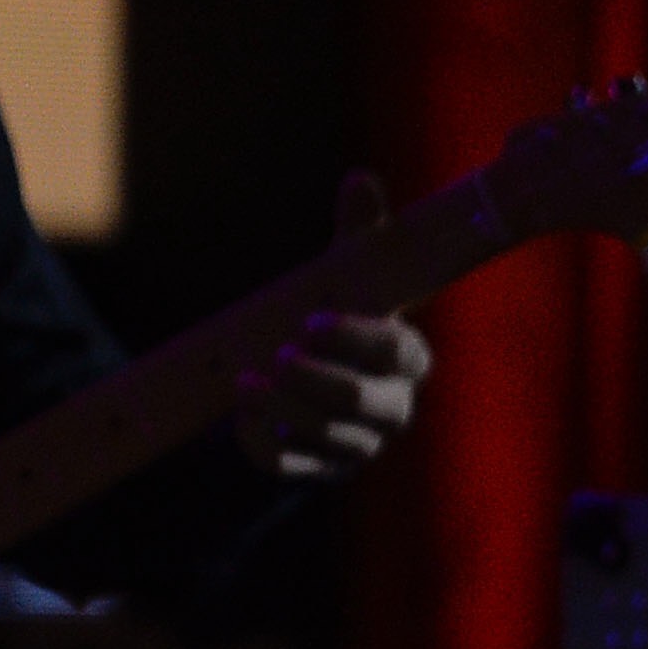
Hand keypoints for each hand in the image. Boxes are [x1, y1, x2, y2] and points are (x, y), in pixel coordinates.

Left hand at [234, 174, 434, 478]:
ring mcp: (356, 443)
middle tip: (279, 357)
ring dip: (283, 410)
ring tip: (247, 382)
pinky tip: (240, 419)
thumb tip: (360, 180)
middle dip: (320, 381)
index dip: (357, 340)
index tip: (312, 322)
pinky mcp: (318, 468)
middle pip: (366, 404)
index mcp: (407, 357)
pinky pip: (292, 466)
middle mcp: (391, 406)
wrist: (300, 370)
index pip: (398, 352)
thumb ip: (358, 233)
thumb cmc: (335, 312)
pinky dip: (264, 444)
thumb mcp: (345, 272)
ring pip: (329, 438)